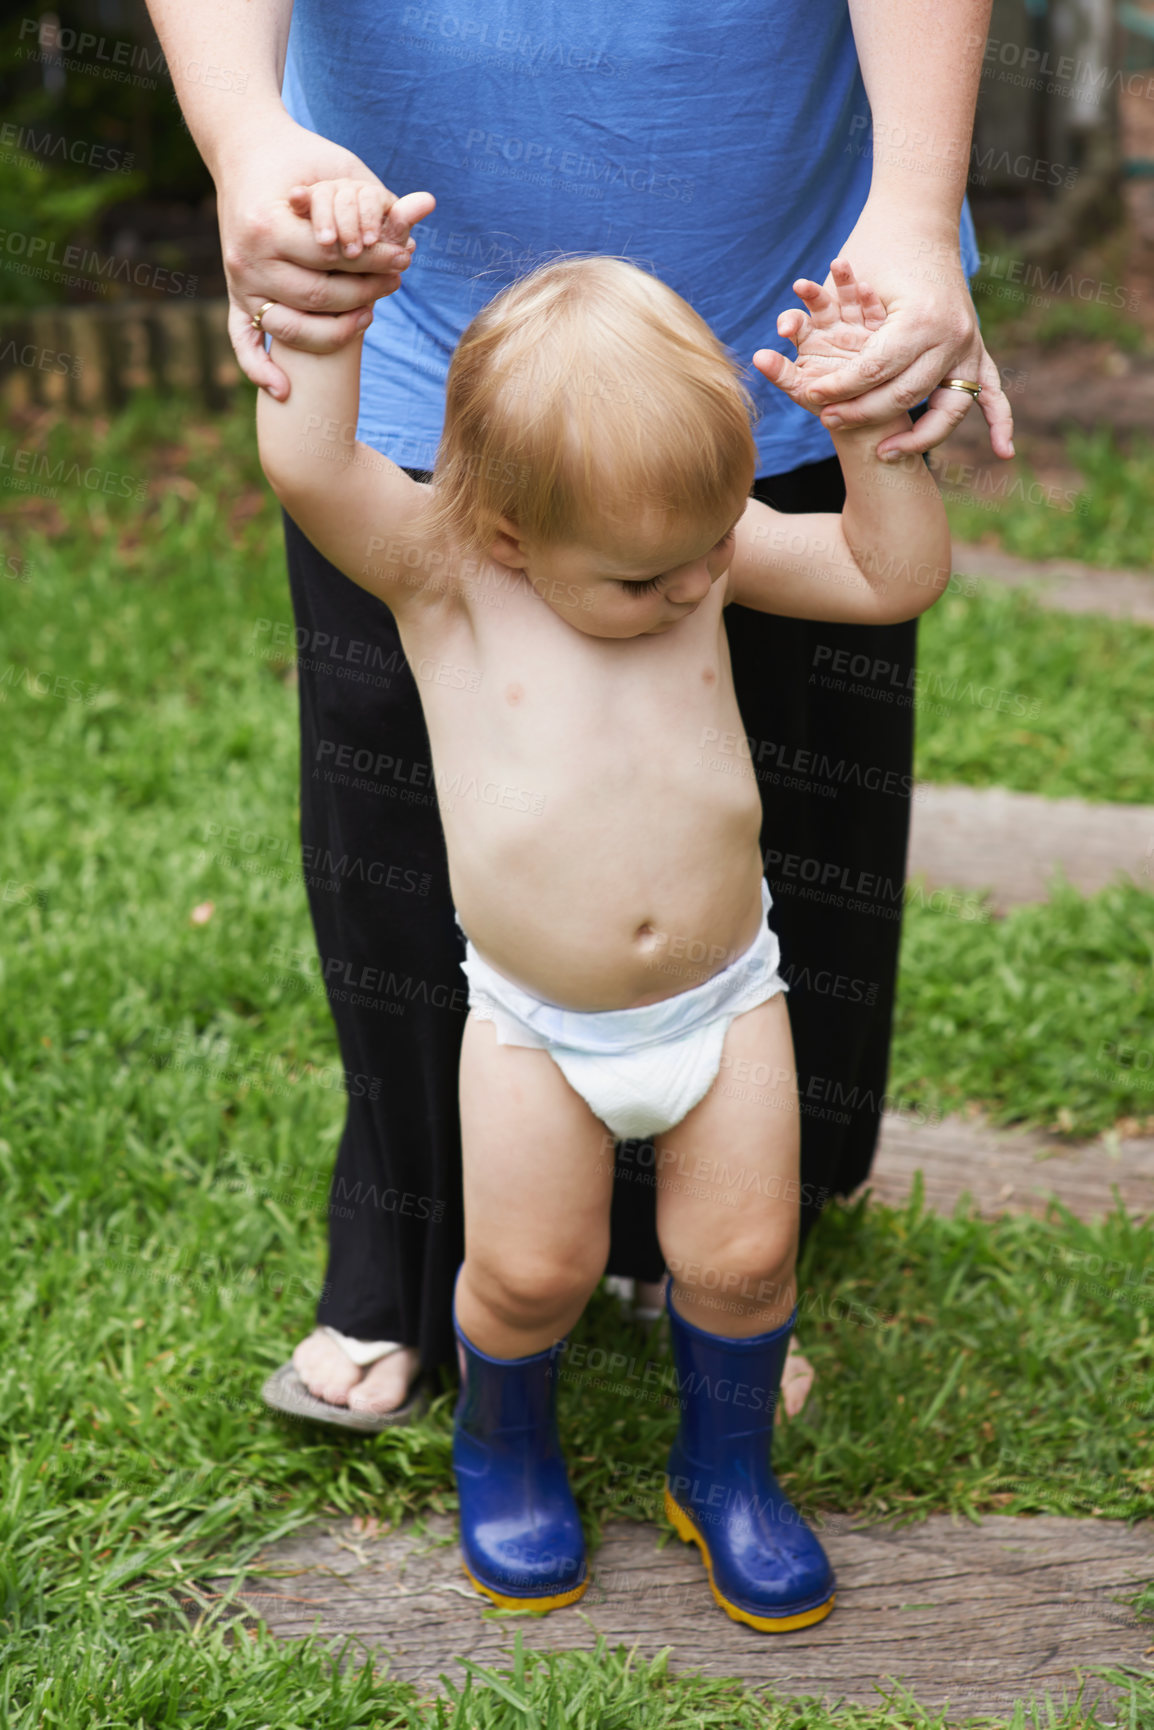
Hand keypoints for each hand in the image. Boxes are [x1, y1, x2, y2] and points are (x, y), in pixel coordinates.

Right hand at [216, 112, 433, 398]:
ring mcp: (240, 283)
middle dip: (364, 293)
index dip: (374, 261)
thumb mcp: (338, 170)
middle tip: (395, 282)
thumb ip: (376, 199)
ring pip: (292, 328)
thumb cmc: (301, 161)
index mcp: (267, 225)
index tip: (405, 256)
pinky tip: (284, 391)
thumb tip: (427, 204)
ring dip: (335, 332)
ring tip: (369, 316)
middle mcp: (248, 258)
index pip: (332, 258)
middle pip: (318, 296)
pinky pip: (244, 343)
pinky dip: (260, 370)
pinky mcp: (235, 298)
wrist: (248, 152)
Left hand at [752, 259, 892, 423]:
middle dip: (813, 294)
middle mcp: (833, 328)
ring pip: (849, 300)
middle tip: (802, 285)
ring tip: (838, 265)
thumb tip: (757, 357)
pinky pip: (875, 314)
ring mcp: (857, 327)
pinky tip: (866, 288)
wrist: (863, 419)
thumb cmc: (828, 404)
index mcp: (811, 339)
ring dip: (845, 283)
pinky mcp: (879, 332)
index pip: (796, 322)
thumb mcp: (802, 391)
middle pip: (821, 304)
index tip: (783, 328)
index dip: (789, 320)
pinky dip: (870, 301)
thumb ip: (781, 374)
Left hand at [795, 205, 1013, 460]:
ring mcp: (969, 344)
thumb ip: (829, 317)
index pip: (874, 372)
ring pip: (948, 408)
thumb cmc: (875, 248)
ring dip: (919, 437)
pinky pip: (992, 392)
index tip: (811, 398)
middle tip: (828, 421)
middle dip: (864, 414)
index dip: (840, 389)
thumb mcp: (851, 282)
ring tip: (887, 453)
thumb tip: (782, 332)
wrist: (918, 219)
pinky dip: (999, 422)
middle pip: (905, 396)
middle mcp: (950, 336)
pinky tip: (1002, 454)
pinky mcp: (975, 347)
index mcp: (920, 320)